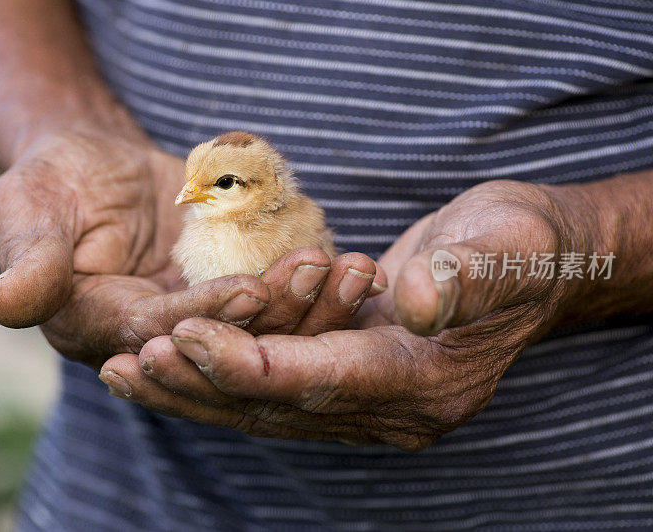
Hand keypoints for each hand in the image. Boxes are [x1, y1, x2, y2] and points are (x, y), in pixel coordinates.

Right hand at [0, 120, 385, 369]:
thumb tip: (3, 306)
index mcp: (97, 328)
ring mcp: (200, 320)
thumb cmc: (56, 179)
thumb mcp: (28, 205)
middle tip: (315, 274)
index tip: (249, 293)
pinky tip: (354, 263)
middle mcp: (154, 338)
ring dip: (307, 303)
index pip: (155, 331)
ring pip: (260, 328)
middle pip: (219, 341)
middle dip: (272, 315)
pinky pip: (280, 298)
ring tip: (348, 268)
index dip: (202, 316)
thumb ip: (28, 257)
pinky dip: (315, 285)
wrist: (102, 168)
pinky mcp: (234, 297)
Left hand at [100, 180, 589, 448]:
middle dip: (197, 386)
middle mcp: (390, 408)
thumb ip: (464, 280)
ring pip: (264, 406)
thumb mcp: (503, 251)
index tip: (174, 334)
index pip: (315, 381)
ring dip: (194, 389)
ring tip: (124, 371)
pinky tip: (171, 359)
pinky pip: (272, 388)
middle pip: (276, 407)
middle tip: (124, 364)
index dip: (242, 361)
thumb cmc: (519, 248)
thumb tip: (417, 300)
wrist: (531, 261)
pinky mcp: (349, 378)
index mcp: (423, 381)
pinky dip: (219, 376)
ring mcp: (367, 400)